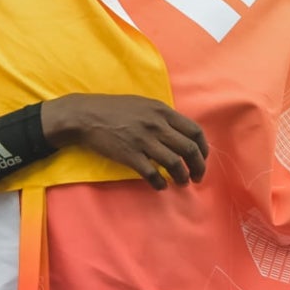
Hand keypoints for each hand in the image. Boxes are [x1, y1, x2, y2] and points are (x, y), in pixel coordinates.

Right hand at [41, 93, 207, 189]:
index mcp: (162, 111)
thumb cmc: (115, 109)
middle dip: (198, 167)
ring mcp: (143, 140)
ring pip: (174, 163)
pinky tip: (161, 186)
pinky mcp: (130, 155)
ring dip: (182, 177)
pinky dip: (160, 183)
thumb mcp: (144, 104)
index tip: (202, 158)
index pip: (195, 131)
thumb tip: (180, 133)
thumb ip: (163, 116)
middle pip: (189, 149)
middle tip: (197, 176)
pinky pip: (152, 174)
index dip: (203, 148)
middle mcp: (156, 125)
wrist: (86, 116)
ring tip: (182, 183)